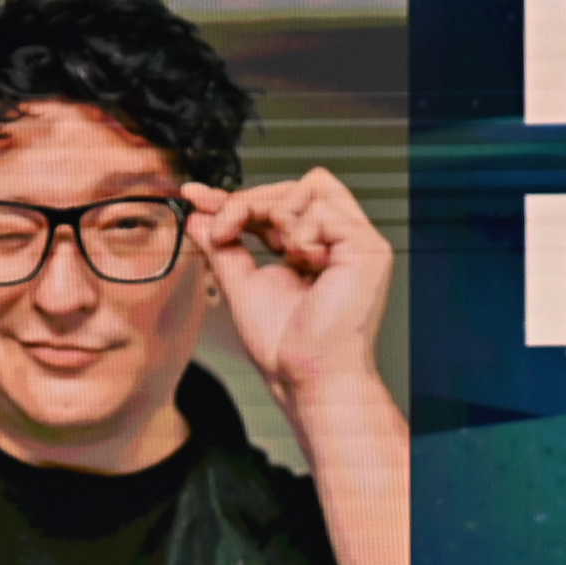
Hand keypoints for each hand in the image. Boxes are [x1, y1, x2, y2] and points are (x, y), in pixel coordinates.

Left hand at [182, 167, 392, 406]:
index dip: (239, 197)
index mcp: (314, 253)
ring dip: (276, 215)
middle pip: (295, 187)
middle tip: (223, 229)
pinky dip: (301, 232)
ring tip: (276, 254)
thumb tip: (198, 215)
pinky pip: (324, 209)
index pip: (279, 205)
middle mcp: (339, 246)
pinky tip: (302, 262)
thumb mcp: (241, 284)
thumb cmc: (286, 350)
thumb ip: (223, 246)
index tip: (198, 195)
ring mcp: (357, 246)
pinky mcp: (368, 250)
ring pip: (311, 187)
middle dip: (250, 201)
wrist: (307, 377)